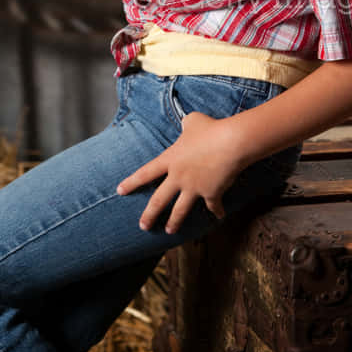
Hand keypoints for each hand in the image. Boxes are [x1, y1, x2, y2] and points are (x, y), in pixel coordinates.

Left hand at [116, 112, 244, 233]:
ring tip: (170, 230)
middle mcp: (179, 176)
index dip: (132, 182)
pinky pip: (213, 206)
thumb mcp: (193, 121)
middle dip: (149, 214)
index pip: (146, 172)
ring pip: (180, 210)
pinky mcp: (212, 194)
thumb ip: (187, 124)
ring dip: (174, 222)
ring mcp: (194, 187)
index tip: (120, 191)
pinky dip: (217, 211)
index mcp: (171, 159)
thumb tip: (187, 123)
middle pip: (159, 199)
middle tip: (143, 226)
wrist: (231, 142)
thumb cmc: (211, 129)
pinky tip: (219, 215)